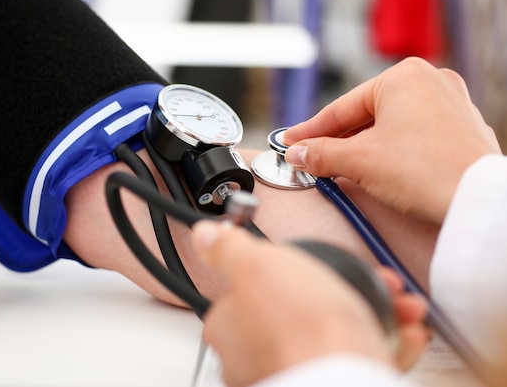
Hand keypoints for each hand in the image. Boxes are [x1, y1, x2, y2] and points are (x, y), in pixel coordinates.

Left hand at [192, 220, 427, 386]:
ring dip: (370, 311)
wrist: (344, 384)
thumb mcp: (258, 266)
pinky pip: (356, 358)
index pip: (251, 289)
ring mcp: (293, 374)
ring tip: (395, 303)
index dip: (291, 268)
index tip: (314, 263)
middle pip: (298, 309)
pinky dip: (383, 342)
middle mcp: (254, 357)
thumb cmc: (301, 331)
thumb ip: (229, 249)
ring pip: (331, 334)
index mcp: (232, 325)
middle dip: (338, 288)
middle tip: (363, 281)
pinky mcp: (329, 385)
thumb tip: (205, 235)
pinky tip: (402, 333)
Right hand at [283, 57, 500, 223]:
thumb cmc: (425, 172)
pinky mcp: (462, 128)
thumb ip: (322, 154)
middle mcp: (431, 81)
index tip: (291, 143)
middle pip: (367, 114)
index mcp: (404, 76)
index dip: (310, 130)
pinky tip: (378, 166)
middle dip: (338, 140)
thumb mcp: (360, 161)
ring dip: (363, 146)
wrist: (478, 202)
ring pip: (392, 124)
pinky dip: (391, 149)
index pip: (342, 107)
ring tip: (341, 166)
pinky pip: (414, 134)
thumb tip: (298, 154)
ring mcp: (451, 103)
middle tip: (312, 157)